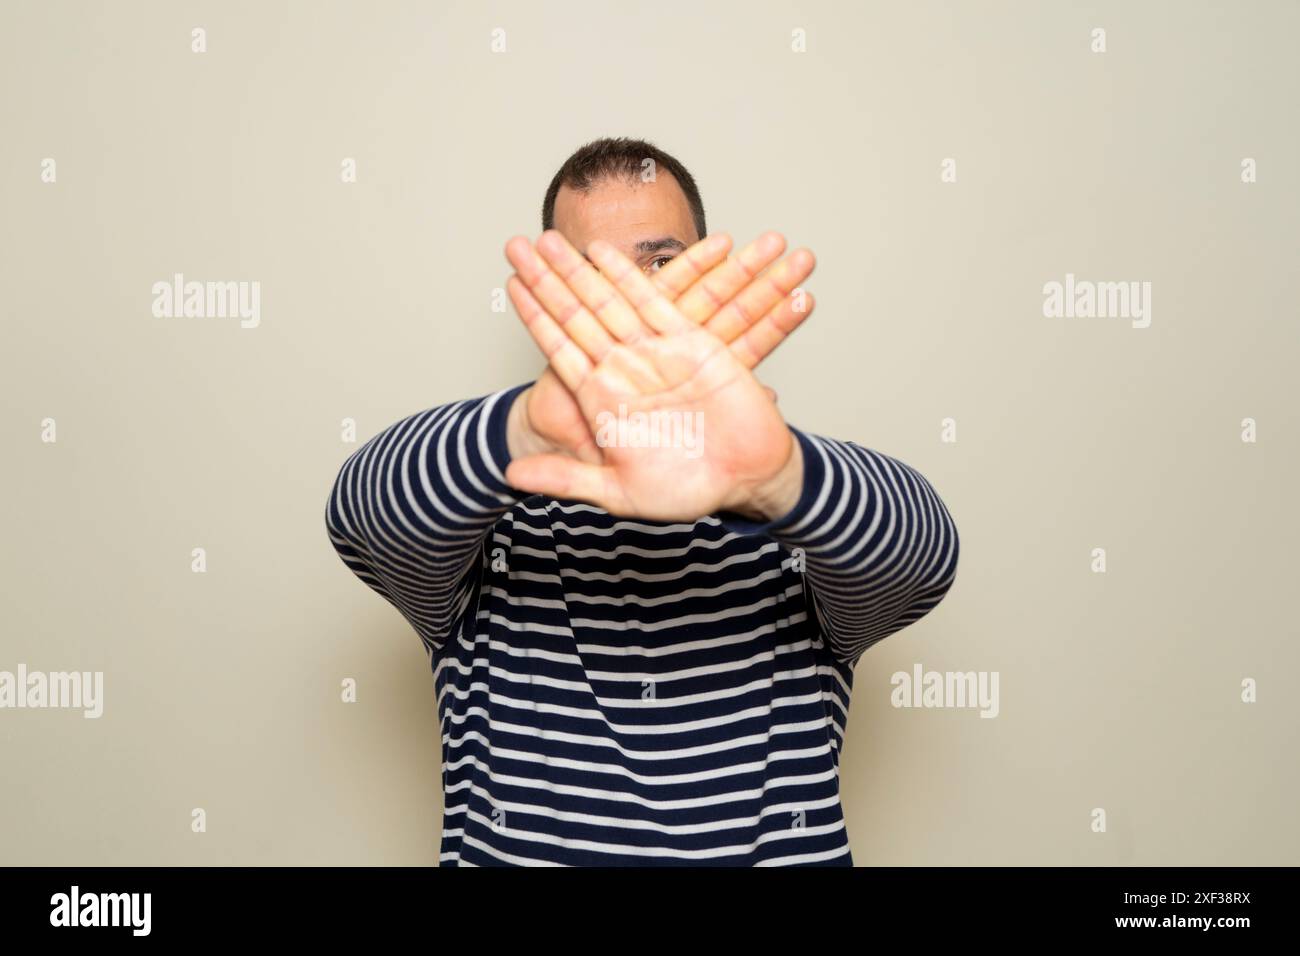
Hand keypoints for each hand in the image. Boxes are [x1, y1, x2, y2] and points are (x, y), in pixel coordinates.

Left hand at [504, 230, 813, 521]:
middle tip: (516, 243)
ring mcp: (653, 352)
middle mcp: (623, 369)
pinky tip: (602, 252)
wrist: (747, 478)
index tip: (510, 284)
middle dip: (547, 278)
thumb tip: (510, 477)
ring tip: (549, 236)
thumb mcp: (620, 491)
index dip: (534, 315)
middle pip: (575, 313)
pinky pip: (654, 300)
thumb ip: (568, 478)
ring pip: (607, 299)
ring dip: (577, 268)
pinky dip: (628, 276)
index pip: (557, 346)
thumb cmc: (687, 490)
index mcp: (601, 400)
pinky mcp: (691, 341)